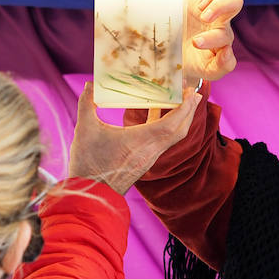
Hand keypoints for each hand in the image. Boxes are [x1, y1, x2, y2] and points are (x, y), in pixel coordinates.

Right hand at [68, 82, 201, 194]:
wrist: (90, 194)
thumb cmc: (88, 163)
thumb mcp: (84, 129)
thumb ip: (86, 104)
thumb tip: (89, 84)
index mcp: (140, 141)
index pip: (172, 124)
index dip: (185, 108)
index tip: (192, 93)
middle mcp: (150, 151)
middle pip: (179, 131)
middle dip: (189, 111)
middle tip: (193, 93)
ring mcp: (149, 158)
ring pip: (173, 138)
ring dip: (180, 120)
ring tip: (181, 101)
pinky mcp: (144, 163)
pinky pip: (162, 142)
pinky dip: (166, 127)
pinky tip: (156, 114)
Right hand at [182, 0, 243, 87]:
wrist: (179, 52)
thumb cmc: (195, 63)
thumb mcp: (208, 71)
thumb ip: (222, 66)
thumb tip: (227, 50)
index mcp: (222, 38)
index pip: (225, 34)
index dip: (211, 38)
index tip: (194, 43)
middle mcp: (221, 19)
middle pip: (236, 1)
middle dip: (219, 6)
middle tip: (203, 18)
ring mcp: (210, 4)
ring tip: (198, 8)